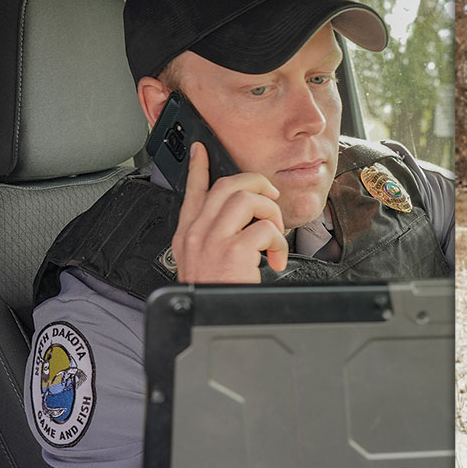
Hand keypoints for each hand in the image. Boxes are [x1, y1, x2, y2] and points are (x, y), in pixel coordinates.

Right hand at [171, 142, 285, 282]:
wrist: (213, 317)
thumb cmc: (214, 291)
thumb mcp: (202, 262)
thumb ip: (215, 238)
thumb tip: (243, 222)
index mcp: (188, 234)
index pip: (192, 192)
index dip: (198, 168)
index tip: (201, 150)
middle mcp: (196, 232)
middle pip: (228, 185)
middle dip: (258, 185)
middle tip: (271, 202)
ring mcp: (212, 240)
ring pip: (249, 200)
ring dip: (272, 215)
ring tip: (273, 239)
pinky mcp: (232, 251)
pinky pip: (265, 229)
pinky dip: (278, 243)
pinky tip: (273, 260)